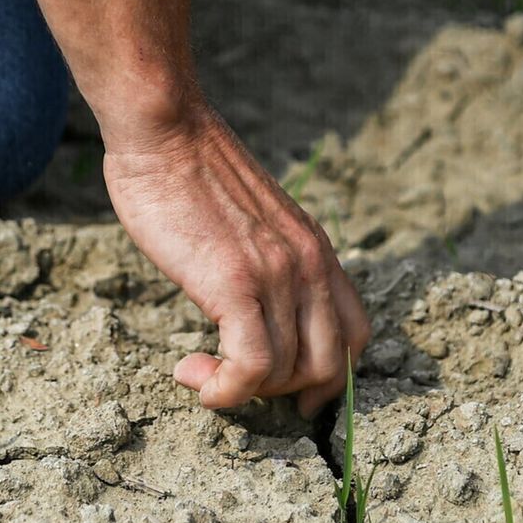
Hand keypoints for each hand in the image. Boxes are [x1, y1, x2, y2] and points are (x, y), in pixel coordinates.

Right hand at [102, 101, 371, 416]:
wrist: (165, 129)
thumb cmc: (188, 170)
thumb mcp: (252, 220)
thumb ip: (266, 259)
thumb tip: (250, 303)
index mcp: (316, 250)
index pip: (356, 334)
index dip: (329, 377)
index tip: (287, 391)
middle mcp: (309, 265)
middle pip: (330, 365)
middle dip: (283, 392)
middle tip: (234, 381)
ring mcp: (277, 274)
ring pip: (287, 372)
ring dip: (240, 391)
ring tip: (196, 372)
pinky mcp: (236, 283)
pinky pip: (251, 366)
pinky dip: (225, 391)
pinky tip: (193, 378)